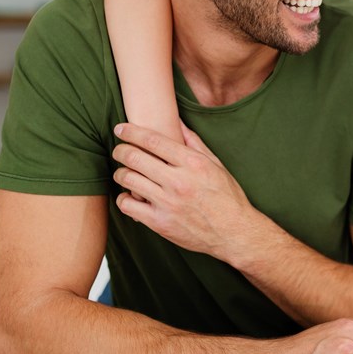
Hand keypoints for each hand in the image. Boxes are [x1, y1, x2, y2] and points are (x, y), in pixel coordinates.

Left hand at [111, 122, 261, 260]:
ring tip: (124, 172)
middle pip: (135, 157)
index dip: (132, 132)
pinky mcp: (160, 223)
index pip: (153, 140)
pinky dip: (124, 198)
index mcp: (193, 163)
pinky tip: (130, 196)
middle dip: (120, 150)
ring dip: (121, 173)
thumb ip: (195, 143)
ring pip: (128, 179)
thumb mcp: (216, 165)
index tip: (121, 129)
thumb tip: (178, 121)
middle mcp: (179, 181)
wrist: (234, 232)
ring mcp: (168, 203)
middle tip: (118, 150)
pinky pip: (128, 206)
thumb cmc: (227, 197)